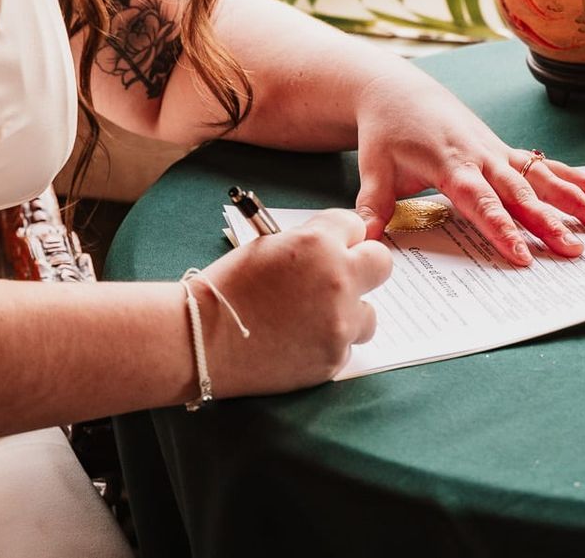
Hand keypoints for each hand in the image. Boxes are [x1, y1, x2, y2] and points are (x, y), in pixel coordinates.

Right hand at [194, 210, 391, 396]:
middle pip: (381, 263)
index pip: (356, 226)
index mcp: (319, 243)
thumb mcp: (268, 246)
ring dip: (348, 313)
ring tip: (312, 317)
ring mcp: (340, 323)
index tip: (331, 247)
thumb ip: (309, 242)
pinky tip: (298, 341)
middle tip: (339, 278)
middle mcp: (338, 280)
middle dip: (363, 267)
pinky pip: (346, 346)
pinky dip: (328, 343)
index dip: (341, 237)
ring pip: (368, 313)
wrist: (203, 338)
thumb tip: (335, 246)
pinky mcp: (333, 358)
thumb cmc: (228, 287)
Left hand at [349, 69, 584, 265]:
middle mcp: (479, 157)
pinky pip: (539, 163)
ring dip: (573, 199)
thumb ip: (373, 206)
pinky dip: (568, 174)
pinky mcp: (501, 148)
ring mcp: (494, 151)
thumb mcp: (373, 168)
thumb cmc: (386, 131)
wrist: (396, 89)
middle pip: (519, 194)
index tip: (522, 256)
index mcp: (449, 165)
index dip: (501, 228)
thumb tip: (364, 242)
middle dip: (549, 222)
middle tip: (574, 249)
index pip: (480, 203)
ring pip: (539, 177)